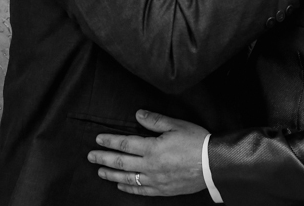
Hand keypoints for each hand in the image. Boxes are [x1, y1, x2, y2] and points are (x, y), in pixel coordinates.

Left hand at [89, 110, 208, 196]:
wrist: (213, 164)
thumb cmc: (197, 142)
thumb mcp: (176, 125)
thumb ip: (155, 120)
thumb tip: (138, 113)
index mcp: (152, 148)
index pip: (125, 144)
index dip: (110, 141)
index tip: (98, 140)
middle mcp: (150, 166)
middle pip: (122, 162)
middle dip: (104, 158)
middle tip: (90, 156)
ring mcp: (155, 180)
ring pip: (128, 178)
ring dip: (112, 174)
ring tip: (100, 171)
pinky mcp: (162, 189)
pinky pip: (141, 190)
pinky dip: (129, 189)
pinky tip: (121, 185)